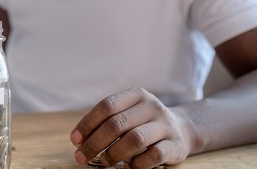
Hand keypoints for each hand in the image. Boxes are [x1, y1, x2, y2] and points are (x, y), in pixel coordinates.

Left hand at [70, 88, 192, 168]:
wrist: (182, 129)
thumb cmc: (143, 122)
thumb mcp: (128, 113)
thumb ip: (107, 121)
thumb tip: (79, 140)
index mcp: (136, 95)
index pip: (107, 106)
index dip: (88, 123)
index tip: (75, 140)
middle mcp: (151, 107)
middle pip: (117, 123)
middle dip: (95, 142)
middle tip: (81, 157)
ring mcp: (165, 125)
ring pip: (135, 139)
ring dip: (114, 153)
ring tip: (103, 162)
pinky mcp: (175, 145)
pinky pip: (154, 155)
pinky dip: (137, 163)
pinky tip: (127, 168)